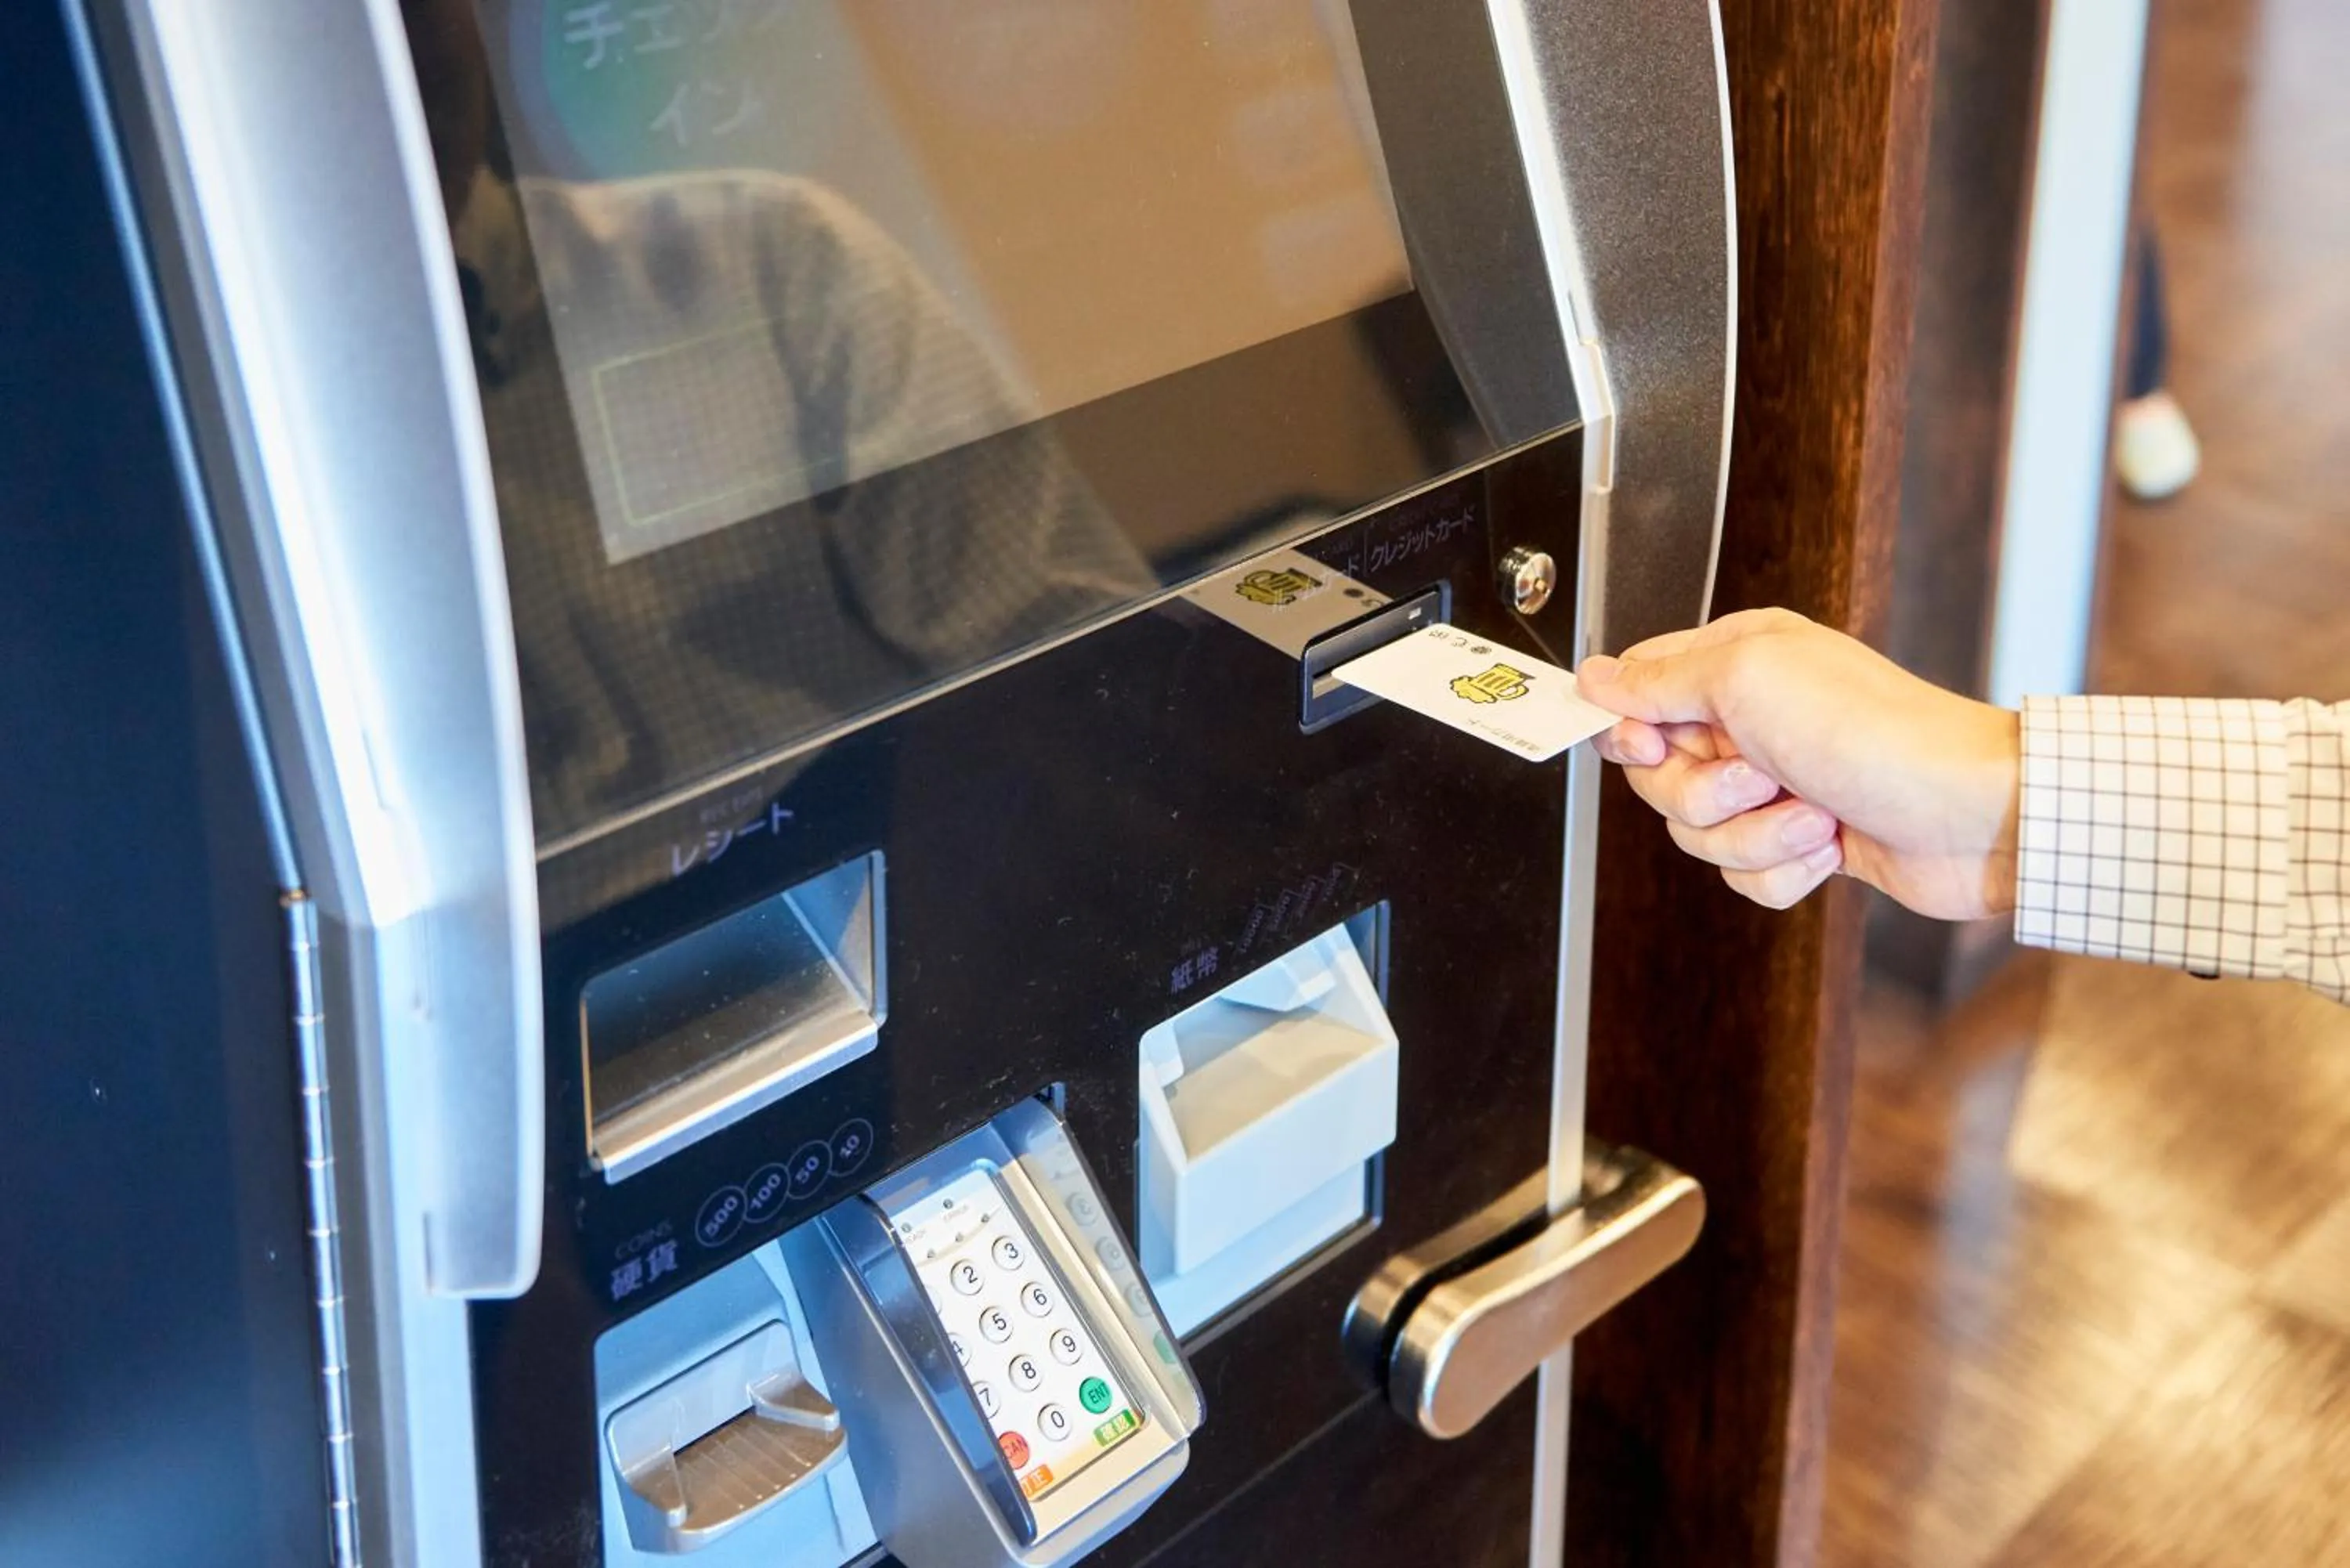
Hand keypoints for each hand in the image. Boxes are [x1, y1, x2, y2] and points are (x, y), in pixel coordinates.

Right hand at [1576, 609, 2020, 915]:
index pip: (1636, 695)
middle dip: (1704, 794)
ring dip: (1755, 835)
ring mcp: (1775, 784)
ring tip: (1815, 813)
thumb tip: (1595, 676)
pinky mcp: (1799, 842)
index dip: (1629, 732)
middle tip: (1761, 777)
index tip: (1651, 746)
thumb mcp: (1747, 678)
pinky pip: (1742, 875)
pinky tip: (1830, 846)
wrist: (1967, 812)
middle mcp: (1750, 720)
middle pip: (1658, 777)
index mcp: (1735, 663)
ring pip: (1698, 833)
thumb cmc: (1873, 732)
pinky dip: (1784, 869)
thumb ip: (1659, 679)